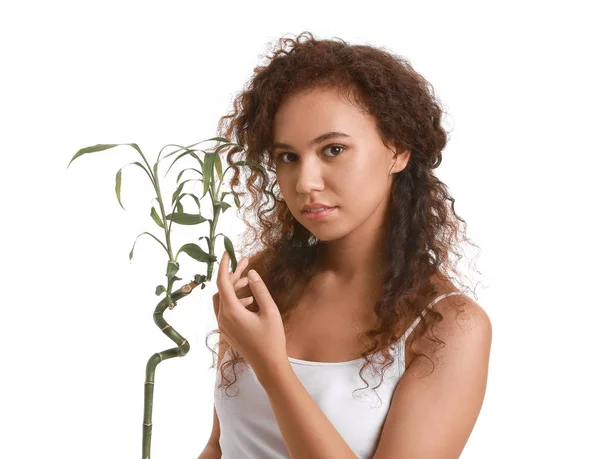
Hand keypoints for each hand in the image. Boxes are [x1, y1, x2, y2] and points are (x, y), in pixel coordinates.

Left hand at [215, 251, 287, 376]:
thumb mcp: (270, 311)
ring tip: (250, 281)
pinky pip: (226, 309)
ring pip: (223, 299)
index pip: (222, 282)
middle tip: (246, 263)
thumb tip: (250, 274)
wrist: (268, 365)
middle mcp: (223, 318)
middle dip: (233, 274)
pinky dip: (235, 300)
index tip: (227, 252)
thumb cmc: (272, 339)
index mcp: (231, 312)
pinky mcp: (227, 330)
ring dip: (234, 287)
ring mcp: (223, 325)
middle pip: (222, 289)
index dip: (224, 265)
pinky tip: (251, 300)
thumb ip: (260, 290)